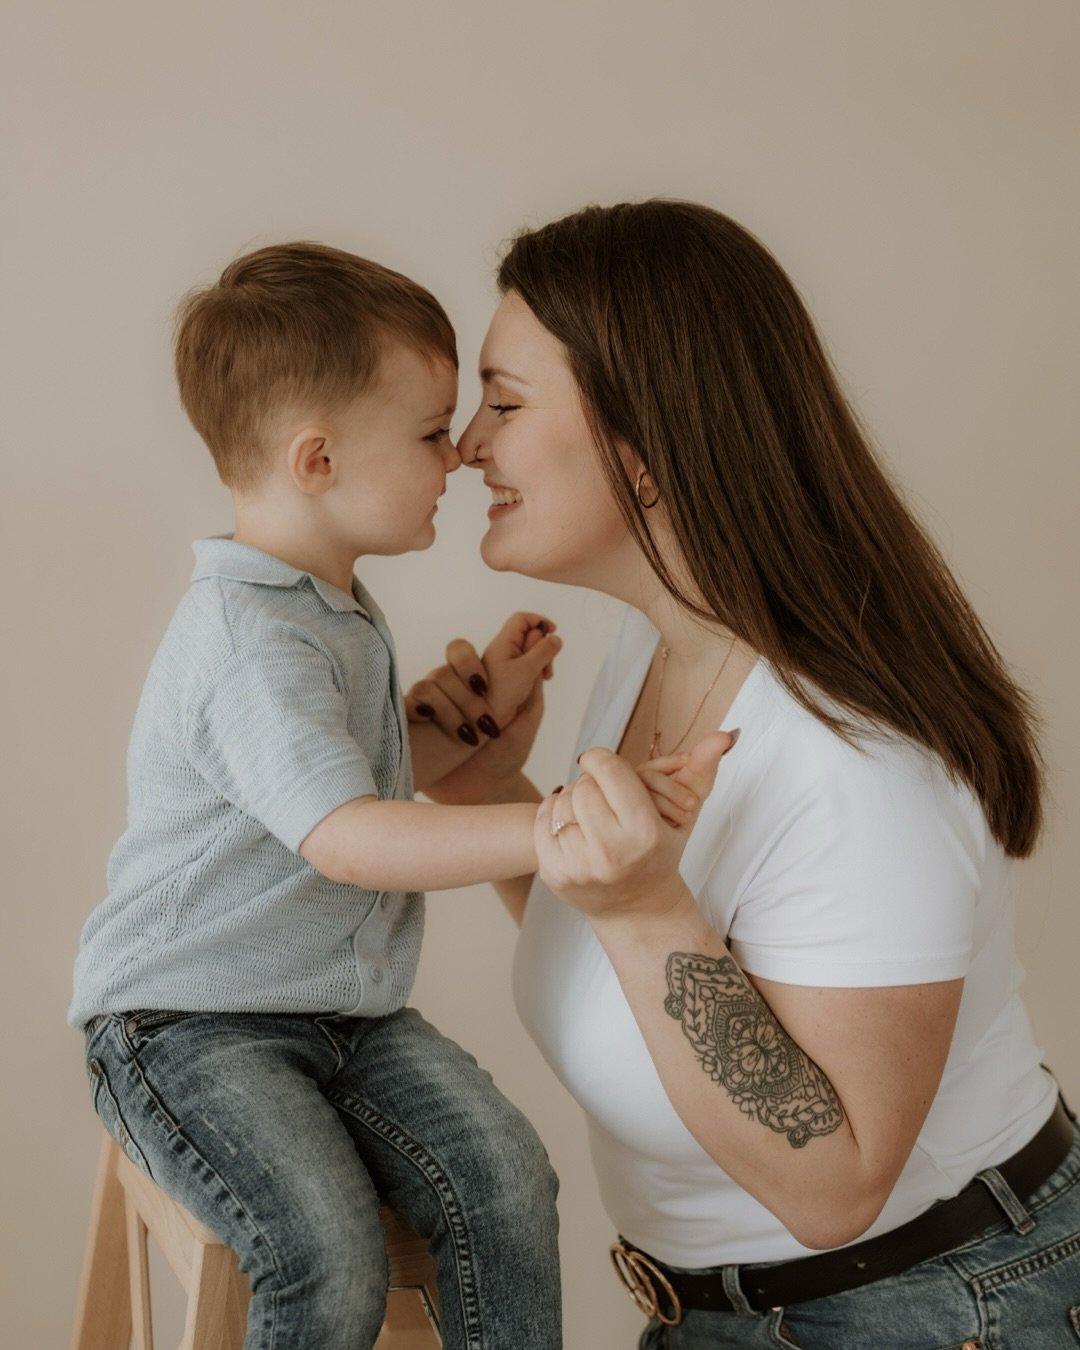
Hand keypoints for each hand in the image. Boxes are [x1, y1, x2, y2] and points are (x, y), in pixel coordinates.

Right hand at [407, 612, 561, 802]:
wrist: (483, 791)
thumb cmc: (507, 755)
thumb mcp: (527, 718)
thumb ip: (532, 682)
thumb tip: (546, 642)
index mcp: (480, 680)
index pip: (470, 649)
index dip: (477, 656)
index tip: (487, 684)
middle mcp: (455, 684)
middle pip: (454, 651)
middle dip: (468, 676)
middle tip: (482, 707)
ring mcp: (433, 700)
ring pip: (433, 679)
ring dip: (455, 709)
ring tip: (470, 738)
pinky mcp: (414, 719)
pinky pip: (410, 701)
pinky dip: (422, 711)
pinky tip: (433, 726)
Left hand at [536, 731, 735, 920]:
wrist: (638, 909)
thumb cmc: (660, 854)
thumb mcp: (683, 814)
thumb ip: (701, 771)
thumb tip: (727, 734)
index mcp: (644, 833)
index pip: (608, 770)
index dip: (602, 759)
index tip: (604, 764)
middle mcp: (610, 853)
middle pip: (583, 785)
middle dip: (591, 783)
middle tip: (602, 794)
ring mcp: (579, 867)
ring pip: (561, 801)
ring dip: (573, 800)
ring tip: (591, 814)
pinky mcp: (555, 875)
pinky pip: (542, 821)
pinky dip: (554, 815)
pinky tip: (573, 826)